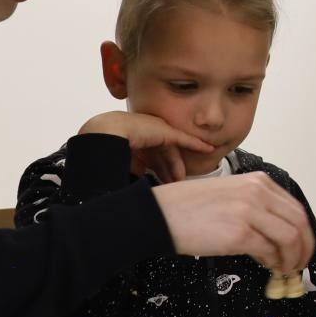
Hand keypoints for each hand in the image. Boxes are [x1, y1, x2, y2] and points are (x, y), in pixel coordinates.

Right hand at [79, 110, 214, 181]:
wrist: (106, 133)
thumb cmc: (110, 147)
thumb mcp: (125, 161)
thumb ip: (136, 168)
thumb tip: (143, 178)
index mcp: (137, 140)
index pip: (152, 157)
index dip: (158, 170)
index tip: (162, 182)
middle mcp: (149, 133)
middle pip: (163, 156)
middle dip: (168, 172)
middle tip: (173, 186)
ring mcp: (157, 130)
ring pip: (173, 153)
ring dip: (178, 168)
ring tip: (182, 181)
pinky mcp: (166, 131)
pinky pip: (185, 140)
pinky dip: (197, 145)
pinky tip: (209, 149)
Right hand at [152, 173, 314, 270]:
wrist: (163, 213)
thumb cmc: (191, 206)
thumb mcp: (232, 193)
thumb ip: (257, 207)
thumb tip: (277, 235)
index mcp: (258, 182)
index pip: (296, 209)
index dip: (305, 233)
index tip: (303, 247)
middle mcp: (258, 193)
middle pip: (299, 224)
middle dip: (304, 248)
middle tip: (299, 263)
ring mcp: (250, 212)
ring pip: (290, 238)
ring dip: (291, 258)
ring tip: (283, 268)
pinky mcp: (239, 233)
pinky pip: (269, 251)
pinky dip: (273, 262)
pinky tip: (266, 266)